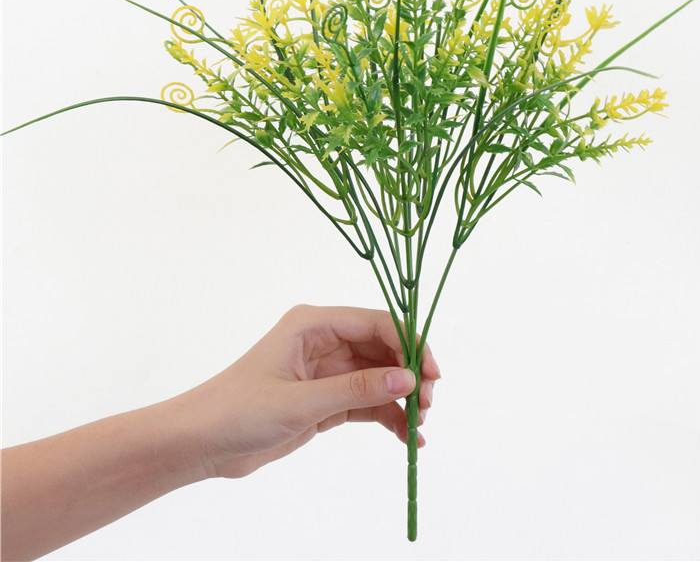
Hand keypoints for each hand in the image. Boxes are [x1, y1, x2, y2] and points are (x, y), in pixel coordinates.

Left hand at [178, 305, 440, 478]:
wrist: (201, 444)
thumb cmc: (238, 411)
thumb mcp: (300, 401)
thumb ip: (356, 390)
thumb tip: (409, 380)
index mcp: (313, 323)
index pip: (374, 322)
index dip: (408, 343)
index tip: (431, 373)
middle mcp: (324, 340)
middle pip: (382, 348)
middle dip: (409, 373)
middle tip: (428, 403)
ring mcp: (327, 370)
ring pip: (379, 376)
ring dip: (402, 397)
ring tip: (419, 424)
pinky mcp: (326, 399)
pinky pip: (367, 401)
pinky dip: (388, 416)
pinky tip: (406, 436)